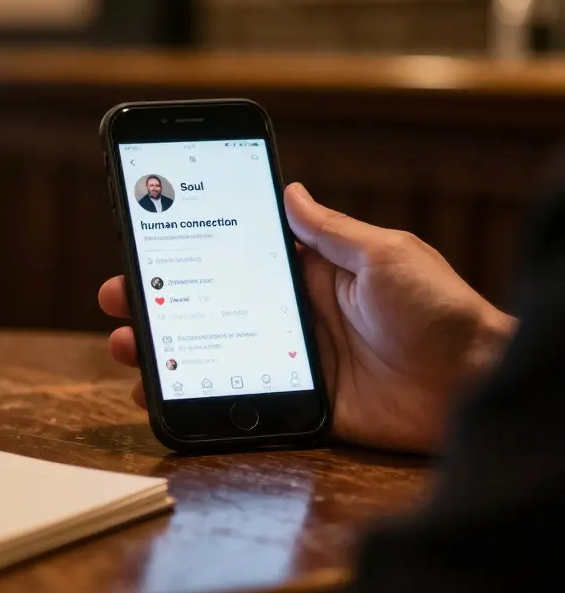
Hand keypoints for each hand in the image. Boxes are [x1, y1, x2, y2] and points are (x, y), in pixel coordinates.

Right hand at [99, 183, 515, 453]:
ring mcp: (294, 362)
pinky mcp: (302, 404)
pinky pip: (240, 402)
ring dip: (166, 349)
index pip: (237, 257)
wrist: (474, 382)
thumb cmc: (441, 309)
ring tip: (128, 346)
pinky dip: (198, 399)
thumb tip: (290, 189)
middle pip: (211, 306)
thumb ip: (331, 231)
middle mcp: (295, 316)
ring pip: (213, 352)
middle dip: (160, 300)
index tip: (146, 241)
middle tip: (118, 296)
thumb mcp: (384, 254)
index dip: (190, 251)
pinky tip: (163, 395)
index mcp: (312, 274)